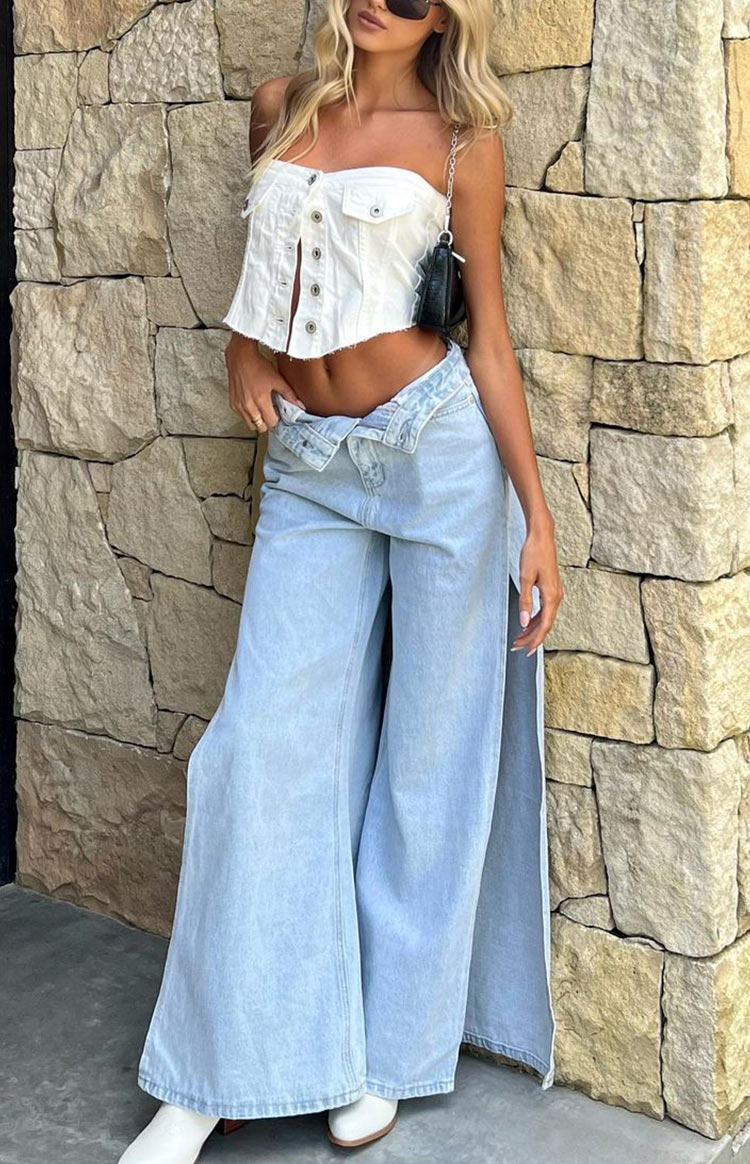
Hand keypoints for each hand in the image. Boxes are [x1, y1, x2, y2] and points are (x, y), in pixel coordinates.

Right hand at [225, 333, 305, 432]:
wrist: (241, 357)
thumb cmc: (258, 366)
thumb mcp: (277, 379)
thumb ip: (289, 395)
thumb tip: (300, 406)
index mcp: (260, 400)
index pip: (271, 423)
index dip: (277, 420)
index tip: (278, 414)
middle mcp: (248, 405)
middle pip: (261, 427)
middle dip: (267, 422)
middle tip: (270, 413)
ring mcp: (239, 406)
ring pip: (251, 425)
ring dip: (258, 420)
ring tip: (262, 409)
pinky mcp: (233, 404)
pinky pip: (242, 417)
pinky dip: (249, 415)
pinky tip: (253, 404)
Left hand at [511, 514, 562, 656]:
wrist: (542, 537)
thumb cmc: (533, 554)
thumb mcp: (525, 578)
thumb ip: (525, 601)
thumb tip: (523, 622)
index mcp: (551, 596)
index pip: (545, 625)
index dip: (535, 640)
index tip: (526, 651)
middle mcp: (557, 597)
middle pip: (545, 624)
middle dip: (531, 637)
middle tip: (516, 647)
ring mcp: (555, 593)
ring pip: (545, 618)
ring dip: (532, 629)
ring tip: (519, 638)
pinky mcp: (551, 589)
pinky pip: (545, 609)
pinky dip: (535, 618)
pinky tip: (526, 623)